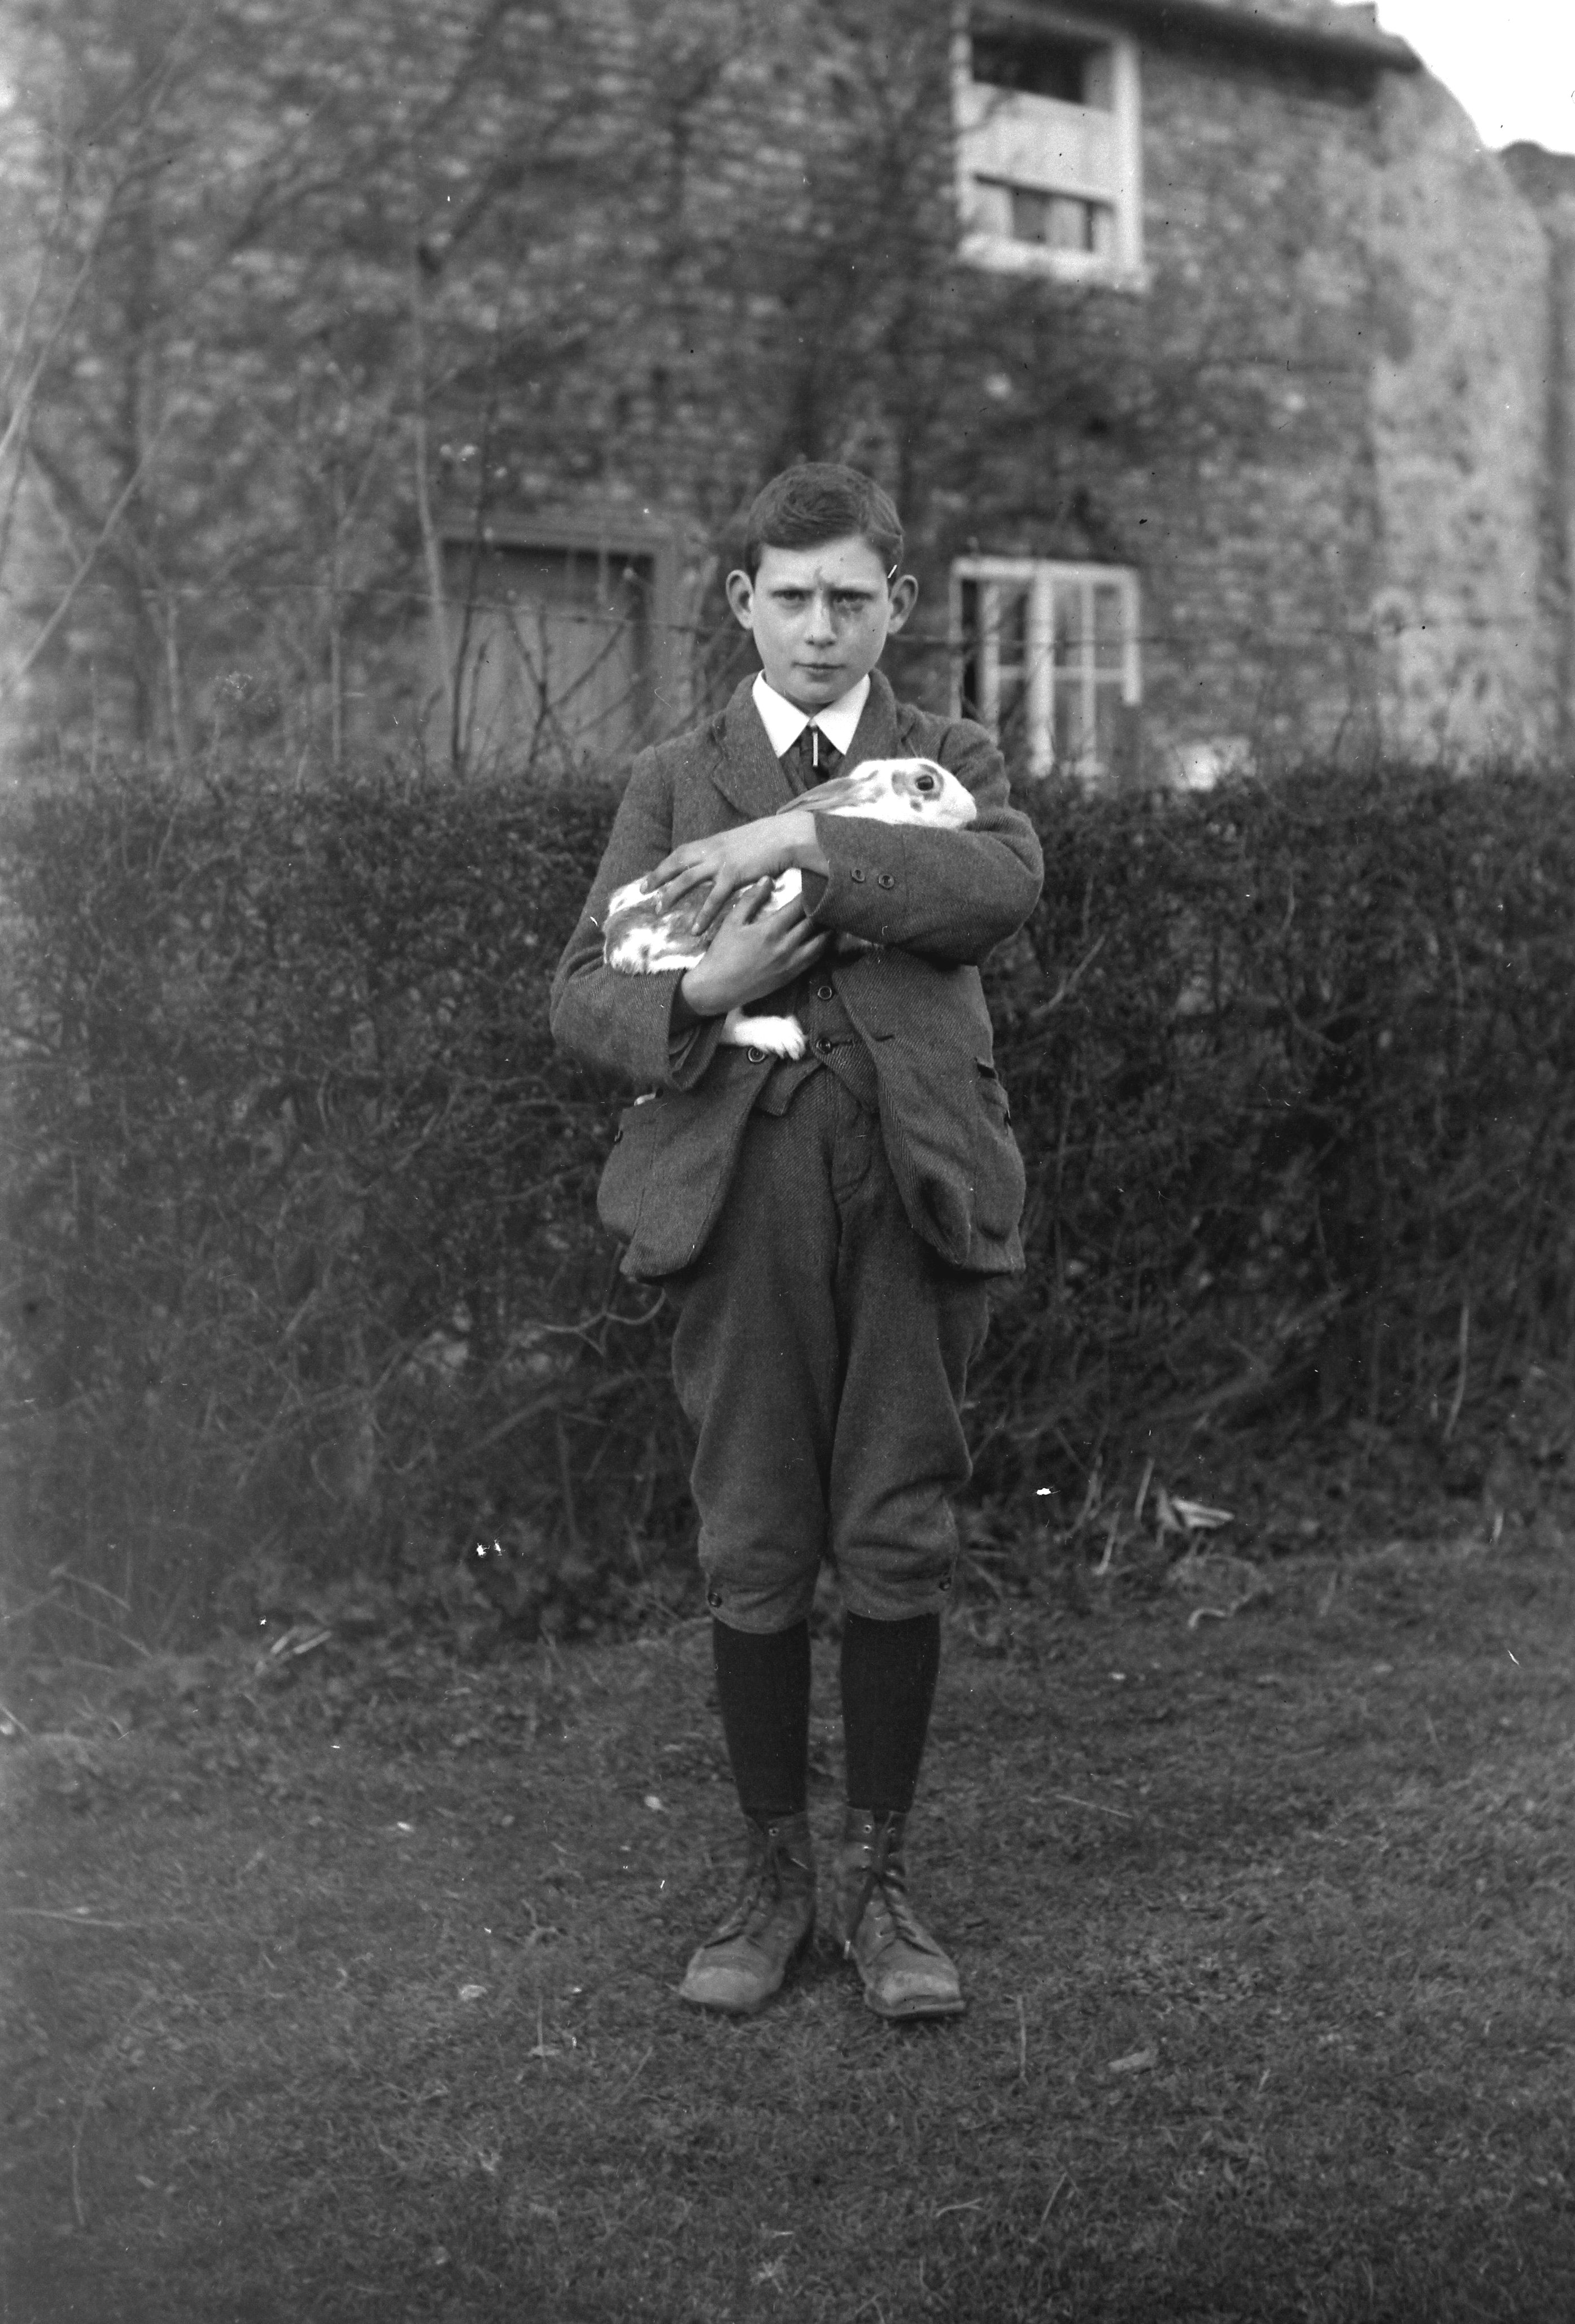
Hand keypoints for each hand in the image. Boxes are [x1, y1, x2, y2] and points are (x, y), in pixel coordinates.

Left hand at [648, 810, 822, 935]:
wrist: (787, 835)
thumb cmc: (769, 839)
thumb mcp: (740, 843)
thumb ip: (726, 853)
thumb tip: (719, 863)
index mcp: (713, 842)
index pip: (681, 853)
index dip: (664, 866)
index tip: (650, 878)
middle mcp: (712, 850)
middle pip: (676, 864)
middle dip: (658, 877)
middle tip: (643, 892)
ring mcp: (721, 862)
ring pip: (688, 879)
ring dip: (672, 895)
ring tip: (659, 910)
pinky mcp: (734, 875)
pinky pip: (714, 898)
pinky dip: (703, 914)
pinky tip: (696, 929)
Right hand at [679, 880, 829, 1017]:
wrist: (718, 988)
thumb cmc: (722, 953)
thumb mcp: (732, 922)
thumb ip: (751, 899)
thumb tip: (767, 879)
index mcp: (772, 930)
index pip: (800, 906)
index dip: (810, 893)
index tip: (815, 883)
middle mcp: (786, 946)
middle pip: (814, 922)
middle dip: (822, 908)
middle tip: (829, 897)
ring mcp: (791, 962)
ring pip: (820, 942)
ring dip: (828, 928)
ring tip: (832, 916)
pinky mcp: (792, 975)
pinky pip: (815, 958)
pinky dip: (823, 946)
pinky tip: (825, 938)